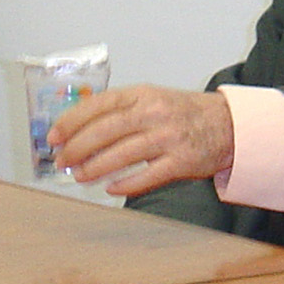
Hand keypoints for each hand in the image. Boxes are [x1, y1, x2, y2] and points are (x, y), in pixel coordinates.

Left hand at [48, 85, 233, 194]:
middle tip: (62, 160)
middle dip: (78, 147)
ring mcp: (169, 137)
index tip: (54, 136)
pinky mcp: (182, 161)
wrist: (229, 124)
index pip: (99, 104)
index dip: (72, 120)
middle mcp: (154, 113)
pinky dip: (126, 184)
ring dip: (95, 168)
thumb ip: (120, 110)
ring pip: (122, 154)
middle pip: (106, 130)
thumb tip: (79, 129)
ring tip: (80, 176)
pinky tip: (111, 189)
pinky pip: (147, 175)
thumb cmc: (183, 113)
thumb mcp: (151, 99)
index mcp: (143, 94)